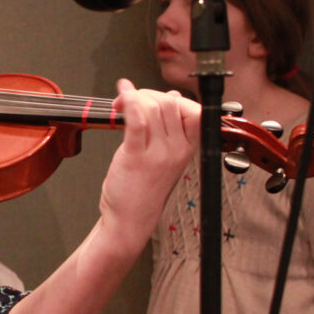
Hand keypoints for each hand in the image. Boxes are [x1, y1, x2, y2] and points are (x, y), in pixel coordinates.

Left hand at [100, 79, 199, 250]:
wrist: (130, 218)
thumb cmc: (144, 187)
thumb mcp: (166, 155)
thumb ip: (170, 128)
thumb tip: (172, 96)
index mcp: (189, 147)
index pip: (194, 109)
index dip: (173, 98)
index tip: (154, 101)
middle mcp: (177, 149)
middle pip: (169, 102)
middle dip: (147, 94)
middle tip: (130, 102)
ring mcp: (158, 153)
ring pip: (152, 107)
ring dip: (133, 98)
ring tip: (120, 105)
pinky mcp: (136, 156)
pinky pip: (137, 119)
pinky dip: (128, 101)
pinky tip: (120, 98)